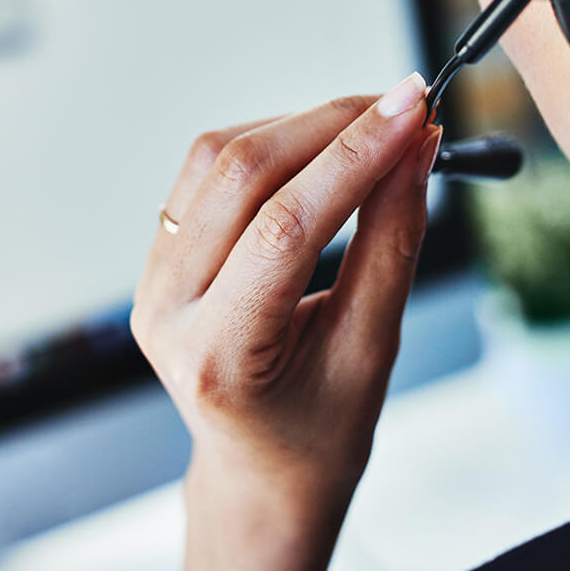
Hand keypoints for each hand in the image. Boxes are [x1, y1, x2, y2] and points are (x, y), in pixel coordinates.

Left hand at [131, 73, 441, 570]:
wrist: (264, 465)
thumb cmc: (322, 428)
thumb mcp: (373, 347)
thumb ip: (393, 241)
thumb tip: (416, 148)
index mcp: (216, 356)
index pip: (286, 227)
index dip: (357, 156)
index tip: (415, 109)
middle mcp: (166, 309)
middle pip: (244, 174)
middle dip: (334, 125)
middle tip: (407, 106)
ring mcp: (153, 278)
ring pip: (220, 156)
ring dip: (304, 124)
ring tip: (372, 126)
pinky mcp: (161, 252)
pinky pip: (209, 168)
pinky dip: (274, 140)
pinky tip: (322, 146)